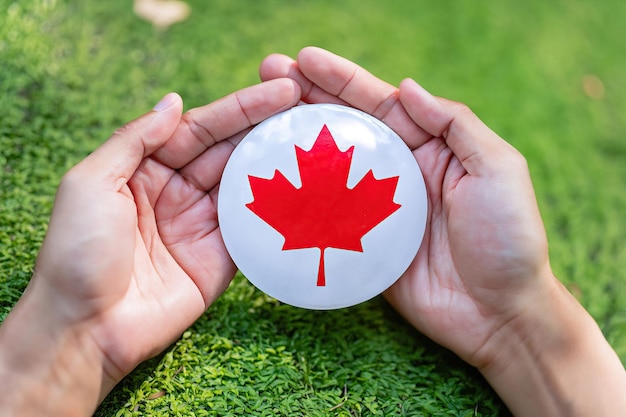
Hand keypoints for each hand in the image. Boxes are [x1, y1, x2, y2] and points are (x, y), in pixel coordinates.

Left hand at [0, 79, 300, 414]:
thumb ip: (134, 140)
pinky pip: (256, 228)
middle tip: (312, 108)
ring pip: (249, 185)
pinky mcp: (222, 258)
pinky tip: (309, 191)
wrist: (87, 328)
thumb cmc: (77, 252)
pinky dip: (281, 210)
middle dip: (270, 128)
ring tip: (318, 143)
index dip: (242, 108)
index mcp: (147, 167)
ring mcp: (203, 224)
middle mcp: (179, 191)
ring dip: (281, 164)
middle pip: (231, 151)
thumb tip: (175, 101)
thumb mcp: (91, 182)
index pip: (202, 128)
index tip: (283, 90)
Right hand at [259, 47, 625, 415]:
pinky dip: (300, 199)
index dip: (341, 80)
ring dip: (295, 143)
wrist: (498, 313)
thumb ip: (456, 125)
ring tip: (257, 121)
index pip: (380, 103)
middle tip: (267, 74)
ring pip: (329, 168)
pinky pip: (327, 216)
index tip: (303, 61)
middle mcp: (398, 172)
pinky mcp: (362, 242)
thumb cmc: (508, 239)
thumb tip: (407, 87)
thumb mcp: (497, 170)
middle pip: (346, 128)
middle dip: (307, 99)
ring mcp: (376, 208)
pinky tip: (274, 184)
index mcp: (429, 147)